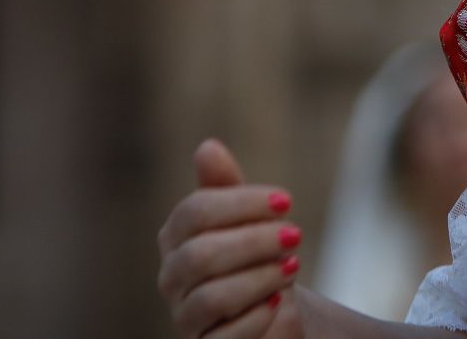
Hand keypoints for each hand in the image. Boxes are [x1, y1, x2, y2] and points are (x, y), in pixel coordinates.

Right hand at [157, 139, 305, 338]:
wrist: (273, 305)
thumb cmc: (257, 253)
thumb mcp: (249, 215)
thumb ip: (225, 184)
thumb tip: (207, 147)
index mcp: (177, 235)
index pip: (194, 212)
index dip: (242, 203)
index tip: (287, 201)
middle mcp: (172, 277)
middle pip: (200, 255)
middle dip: (253, 242)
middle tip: (294, 235)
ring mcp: (185, 315)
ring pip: (210, 297)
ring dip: (259, 278)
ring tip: (292, 266)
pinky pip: (225, 337)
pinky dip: (256, 317)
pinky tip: (279, 303)